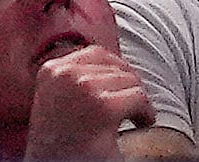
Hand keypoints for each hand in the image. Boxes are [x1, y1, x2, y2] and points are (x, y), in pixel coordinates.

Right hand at [24, 45, 153, 159]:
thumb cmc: (59, 144)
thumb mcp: (58, 99)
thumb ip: (75, 77)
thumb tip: (112, 63)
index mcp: (51, 70)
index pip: (95, 53)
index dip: (116, 70)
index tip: (124, 89)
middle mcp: (65, 74)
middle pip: (115, 64)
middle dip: (129, 85)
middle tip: (133, 108)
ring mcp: (83, 88)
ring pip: (130, 80)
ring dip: (138, 100)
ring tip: (136, 118)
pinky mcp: (103, 107)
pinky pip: (139, 97)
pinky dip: (146, 112)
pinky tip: (141, 124)